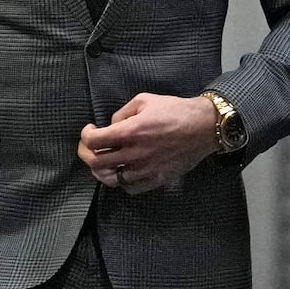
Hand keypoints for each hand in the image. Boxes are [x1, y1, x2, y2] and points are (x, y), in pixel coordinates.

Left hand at [78, 93, 219, 193]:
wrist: (203, 126)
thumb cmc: (175, 110)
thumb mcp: (144, 100)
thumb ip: (122, 113)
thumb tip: (112, 125)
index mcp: (130, 131)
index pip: (94, 141)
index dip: (85, 136)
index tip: (90, 130)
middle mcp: (135, 153)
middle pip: (97, 163)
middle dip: (86, 154)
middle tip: (89, 147)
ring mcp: (145, 169)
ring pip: (111, 179)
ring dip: (101, 170)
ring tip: (103, 161)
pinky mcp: (157, 179)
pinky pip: (130, 188)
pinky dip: (121, 181)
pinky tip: (123, 171)